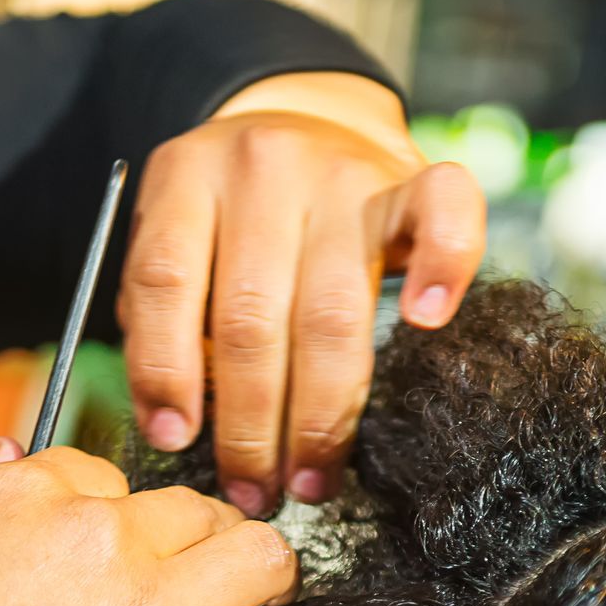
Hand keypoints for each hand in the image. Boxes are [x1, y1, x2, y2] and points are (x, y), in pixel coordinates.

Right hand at [0, 446, 315, 605]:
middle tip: (190, 572)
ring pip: (261, 559)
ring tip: (254, 600)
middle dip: (195, 535)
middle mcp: (102, 542)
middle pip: (192, 509)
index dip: (109, 515)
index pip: (105, 475)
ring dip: (262, 575)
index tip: (106, 551)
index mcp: (29, 495)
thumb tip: (2, 454)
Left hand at [120, 70, 486, 515]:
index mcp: (186, 180)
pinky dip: (443, 265)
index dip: (164, 371)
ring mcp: (341, 172)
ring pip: (330, 310)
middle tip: (253, 491)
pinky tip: (426, 321)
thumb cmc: (227, 213)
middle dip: (251, 424)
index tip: (174, 441)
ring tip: (311, 478)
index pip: (166, 284)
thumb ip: (162, 316)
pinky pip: (443, 211)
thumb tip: (175, 425)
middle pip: (251, 317)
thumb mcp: (174, 239)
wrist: (302, 114)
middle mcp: (262, 167)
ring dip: (321, 413)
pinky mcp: (409, 177)